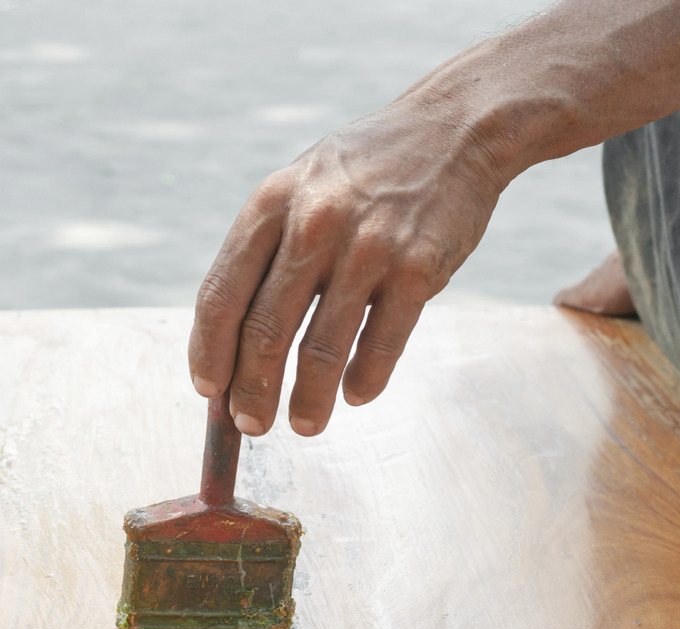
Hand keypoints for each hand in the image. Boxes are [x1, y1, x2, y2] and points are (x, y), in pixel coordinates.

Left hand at [188, 97, 501, 435]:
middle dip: (251, 392)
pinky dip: (364, 381)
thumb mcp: (302, 184)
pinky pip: (381, 345)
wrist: (453, 131)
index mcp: (272, 203)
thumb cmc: (368, 169)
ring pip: (321, 349)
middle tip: (250, 426)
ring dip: (307, 401)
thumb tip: (239, 333)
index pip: (221, 294)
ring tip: (303, 426)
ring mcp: (369, 248)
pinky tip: (355, 395)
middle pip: (265, 331)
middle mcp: (314, 225)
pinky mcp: (420, 270)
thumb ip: (270, 246)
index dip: (209, 352)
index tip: (208, 390)